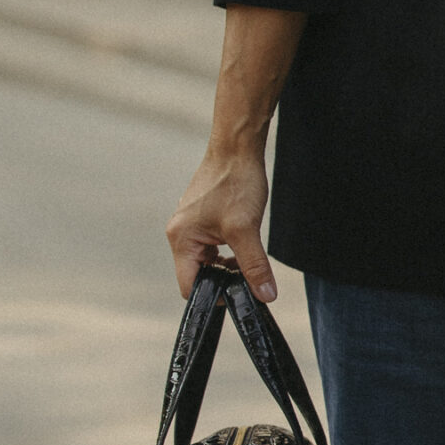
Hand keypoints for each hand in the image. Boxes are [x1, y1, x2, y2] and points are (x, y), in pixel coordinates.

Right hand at [166, 146, 276, 303]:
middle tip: (247, 275)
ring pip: (208, 261)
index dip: (213, 295)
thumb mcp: (246, 229)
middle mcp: (180, 234)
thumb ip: (254, 265)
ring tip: (247, 257)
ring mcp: (191, 226)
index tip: (236, 294)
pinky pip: (212, 247)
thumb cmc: (235, 182)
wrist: (237, 148)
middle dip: (223, 278)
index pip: (189, 286)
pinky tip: (244, 245)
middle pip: (199, 274)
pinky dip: (228, 252)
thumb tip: (264, 294)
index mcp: (181, 239)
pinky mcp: (203, 219)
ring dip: (227, 265)